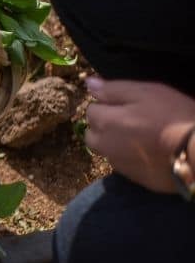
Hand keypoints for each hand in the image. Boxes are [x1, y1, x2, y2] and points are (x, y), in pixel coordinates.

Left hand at [85, 77, 194, 193]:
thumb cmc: (173, 116)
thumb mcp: (145, 93)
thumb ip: (113, 89)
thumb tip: (89, 83)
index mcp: (105, 122)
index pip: (91, 110)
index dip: (106, 105)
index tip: (125, 105)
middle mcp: (105, 145)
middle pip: (92, 134)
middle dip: (103, 127)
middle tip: (130, 121)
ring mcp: (119, 164)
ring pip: (106, 151)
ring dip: (114, 143)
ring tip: (139, 137)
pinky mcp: (134, 179)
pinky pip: (123, 165)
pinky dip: (129, 158)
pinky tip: (148, 153)